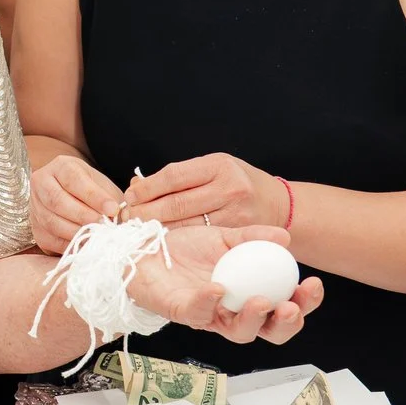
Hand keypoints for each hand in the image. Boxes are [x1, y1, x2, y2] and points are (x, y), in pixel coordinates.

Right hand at [30, 154, 127, 253]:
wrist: (69, 198)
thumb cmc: (90, 190)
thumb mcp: (101, 185)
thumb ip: (109, 197)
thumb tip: (120, 215)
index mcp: (60, 167)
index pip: (74, 180)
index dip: (94, 196)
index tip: (113, 209)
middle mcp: (41, 184)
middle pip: (58, 201)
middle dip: (84, 216)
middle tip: (105, 225)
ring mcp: (35, 207)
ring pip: (52, 222)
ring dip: (78, 232)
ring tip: (98, 236)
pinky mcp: (36, 229)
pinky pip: (52, 240)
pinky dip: (71, 244)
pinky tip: (87, 244)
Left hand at [124, 153, 291, 228]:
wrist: (279, 205)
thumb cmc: (237, 183)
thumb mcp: (212, 168)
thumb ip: (179, 176)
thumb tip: (137, 184)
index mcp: (218, 165)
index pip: (173, 176)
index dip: (147, 187)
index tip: (130, 195)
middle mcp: (228, 188)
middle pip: (176, 203)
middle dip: (146, 211)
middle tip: (126, 216)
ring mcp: (234, 214)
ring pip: (185, 225)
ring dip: (156, 227)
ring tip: (138, 228)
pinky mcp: (236, 236)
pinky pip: (199, 239)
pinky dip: (176, 238)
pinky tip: (161, 238)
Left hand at [130, 224, 322, 344]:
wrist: (144, 247)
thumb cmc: (185, 248)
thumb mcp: (225, 236)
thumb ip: (254, 237)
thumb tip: (284, 237)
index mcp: (249, 295)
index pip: (284, 308)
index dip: (303, 303)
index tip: (313, 285)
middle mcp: (232, 312)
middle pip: (268, 331)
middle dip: (285, 324)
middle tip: (291, 307)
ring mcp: (208, 315)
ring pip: (237, 331)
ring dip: (253, 319)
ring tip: (262, 301)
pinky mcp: (180, 312)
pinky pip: (198, 312)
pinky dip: (209, 301)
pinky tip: (219, 288)